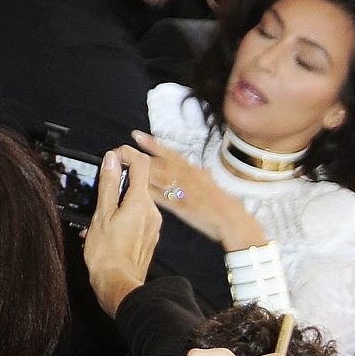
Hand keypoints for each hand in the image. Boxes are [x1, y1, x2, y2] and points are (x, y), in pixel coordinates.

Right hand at [84, 146, 161, 317]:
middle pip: (139, 182)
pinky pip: (138, 216)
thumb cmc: (108, 255)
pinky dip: (123, 215)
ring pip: (137, 200)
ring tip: (100, 214)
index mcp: (140, 201)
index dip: (126, 154)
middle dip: (120, 180)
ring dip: (119, 200)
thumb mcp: (102, 213)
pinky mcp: (149, 236)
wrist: (118, 286)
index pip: (140, 163)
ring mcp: (152, 224)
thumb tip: (111, 160)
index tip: (113, 156)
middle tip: (102, 187)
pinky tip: (108, 227)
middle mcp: (152, 211)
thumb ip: (108, 184)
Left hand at [132, 130, 266, 250]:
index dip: (153, 144)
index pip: (170, 153)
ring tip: (123, 165)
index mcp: (193, 170)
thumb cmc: (221, 203)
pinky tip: (136, 189)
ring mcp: (182, 190)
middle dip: (141, 155)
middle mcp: (186, 176)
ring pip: (158, 177)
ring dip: (140, 171)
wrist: (231, 219)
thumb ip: (200, 175)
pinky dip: (149, 192)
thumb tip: (198, 170)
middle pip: (159, 163)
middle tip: (124, 148)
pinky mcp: (180, 205)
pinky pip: (161, 197)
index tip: (138, 136)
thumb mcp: (210, 183)